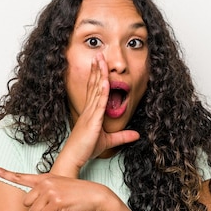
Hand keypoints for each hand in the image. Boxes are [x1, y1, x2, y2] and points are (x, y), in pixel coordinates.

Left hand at [0, 165, 112, 210]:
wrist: (97, 197)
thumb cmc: (79, 198)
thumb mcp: (58, 199)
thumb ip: (40, 207)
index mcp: (46, 178)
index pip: (21, 176)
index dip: (4, 173)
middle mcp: (46, 182)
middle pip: (26, 202)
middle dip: (37, 210)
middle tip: (53, 208)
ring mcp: (51, 191)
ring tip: (61, 209)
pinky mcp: (56, 201)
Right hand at [58, 53, 138, 171]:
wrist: (74, 157)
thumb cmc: (86, 149)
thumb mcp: (108, 141)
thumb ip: (122, 137)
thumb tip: (137, 135)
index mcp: (91, 112)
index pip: (94, 89)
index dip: (96, 75)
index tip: (98, 63)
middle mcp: (89, 109)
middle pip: (94, 85)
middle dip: (97, 69)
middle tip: (99, 54)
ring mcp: (90, 114)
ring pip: (96, 90)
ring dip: (99, 75)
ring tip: (100, 60)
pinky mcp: (93, 121)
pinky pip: (99, 104)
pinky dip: (102, 92)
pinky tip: (105, 81)